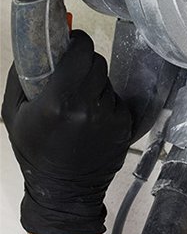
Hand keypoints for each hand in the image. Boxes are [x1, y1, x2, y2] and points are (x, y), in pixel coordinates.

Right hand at [2, 30, 133, 233]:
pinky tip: (91, 119)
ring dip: (95, 84)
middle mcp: (87, 107)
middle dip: (84, 63)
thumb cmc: (35, 152)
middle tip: (71, 75)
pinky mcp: (125, 124)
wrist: (64, 190)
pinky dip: (105, 103)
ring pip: (107, 81)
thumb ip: (23, 75)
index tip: (72, 43)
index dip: (78, 43)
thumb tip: (36, 46)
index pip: (82, 52)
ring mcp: (109, 117)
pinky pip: (116, 99)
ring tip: (78, 103)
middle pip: (97, 62)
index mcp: (58, 102)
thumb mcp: (14, 113)